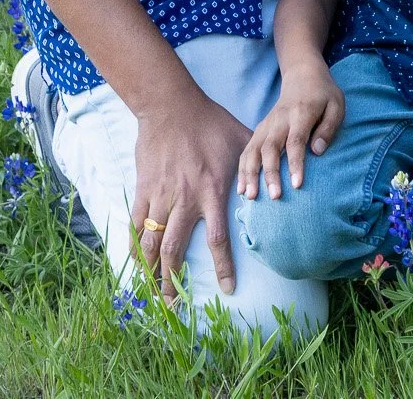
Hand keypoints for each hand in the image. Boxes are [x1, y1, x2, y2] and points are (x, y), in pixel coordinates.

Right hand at [130, 91, 250, 300]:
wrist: (171, 106)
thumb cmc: (211, 123)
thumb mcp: (242, 141)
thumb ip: (257, 164)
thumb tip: (277, 177)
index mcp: (212, 192)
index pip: (219, 239)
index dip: (223, 267)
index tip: (228, 289)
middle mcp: (185, 200)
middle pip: (176, 251)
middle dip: (174, 281)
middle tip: (175, 305)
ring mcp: (161, 196)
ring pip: (152, 242)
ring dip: (151, 270)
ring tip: (152, 291)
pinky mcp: (143, 189)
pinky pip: (136, 223)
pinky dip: (134, 245)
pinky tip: (136, 261)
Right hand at [236, 60, 343, 201]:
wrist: (303, 76)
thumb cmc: (323, 94)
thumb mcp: (336, 106)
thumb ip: (328, 128)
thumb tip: (317, 151)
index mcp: (301, 113)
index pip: (296, 141)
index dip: (295, 163)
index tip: (297, 184)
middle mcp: (280, 120)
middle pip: (271, 148)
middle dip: (270, 173)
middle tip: (274, 196)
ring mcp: (267, 124)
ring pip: (253, 149)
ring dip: (250, 173)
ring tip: (249, 196)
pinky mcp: (260, 129)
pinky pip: (247, 149)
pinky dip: (242, 168)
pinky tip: (242, 187)